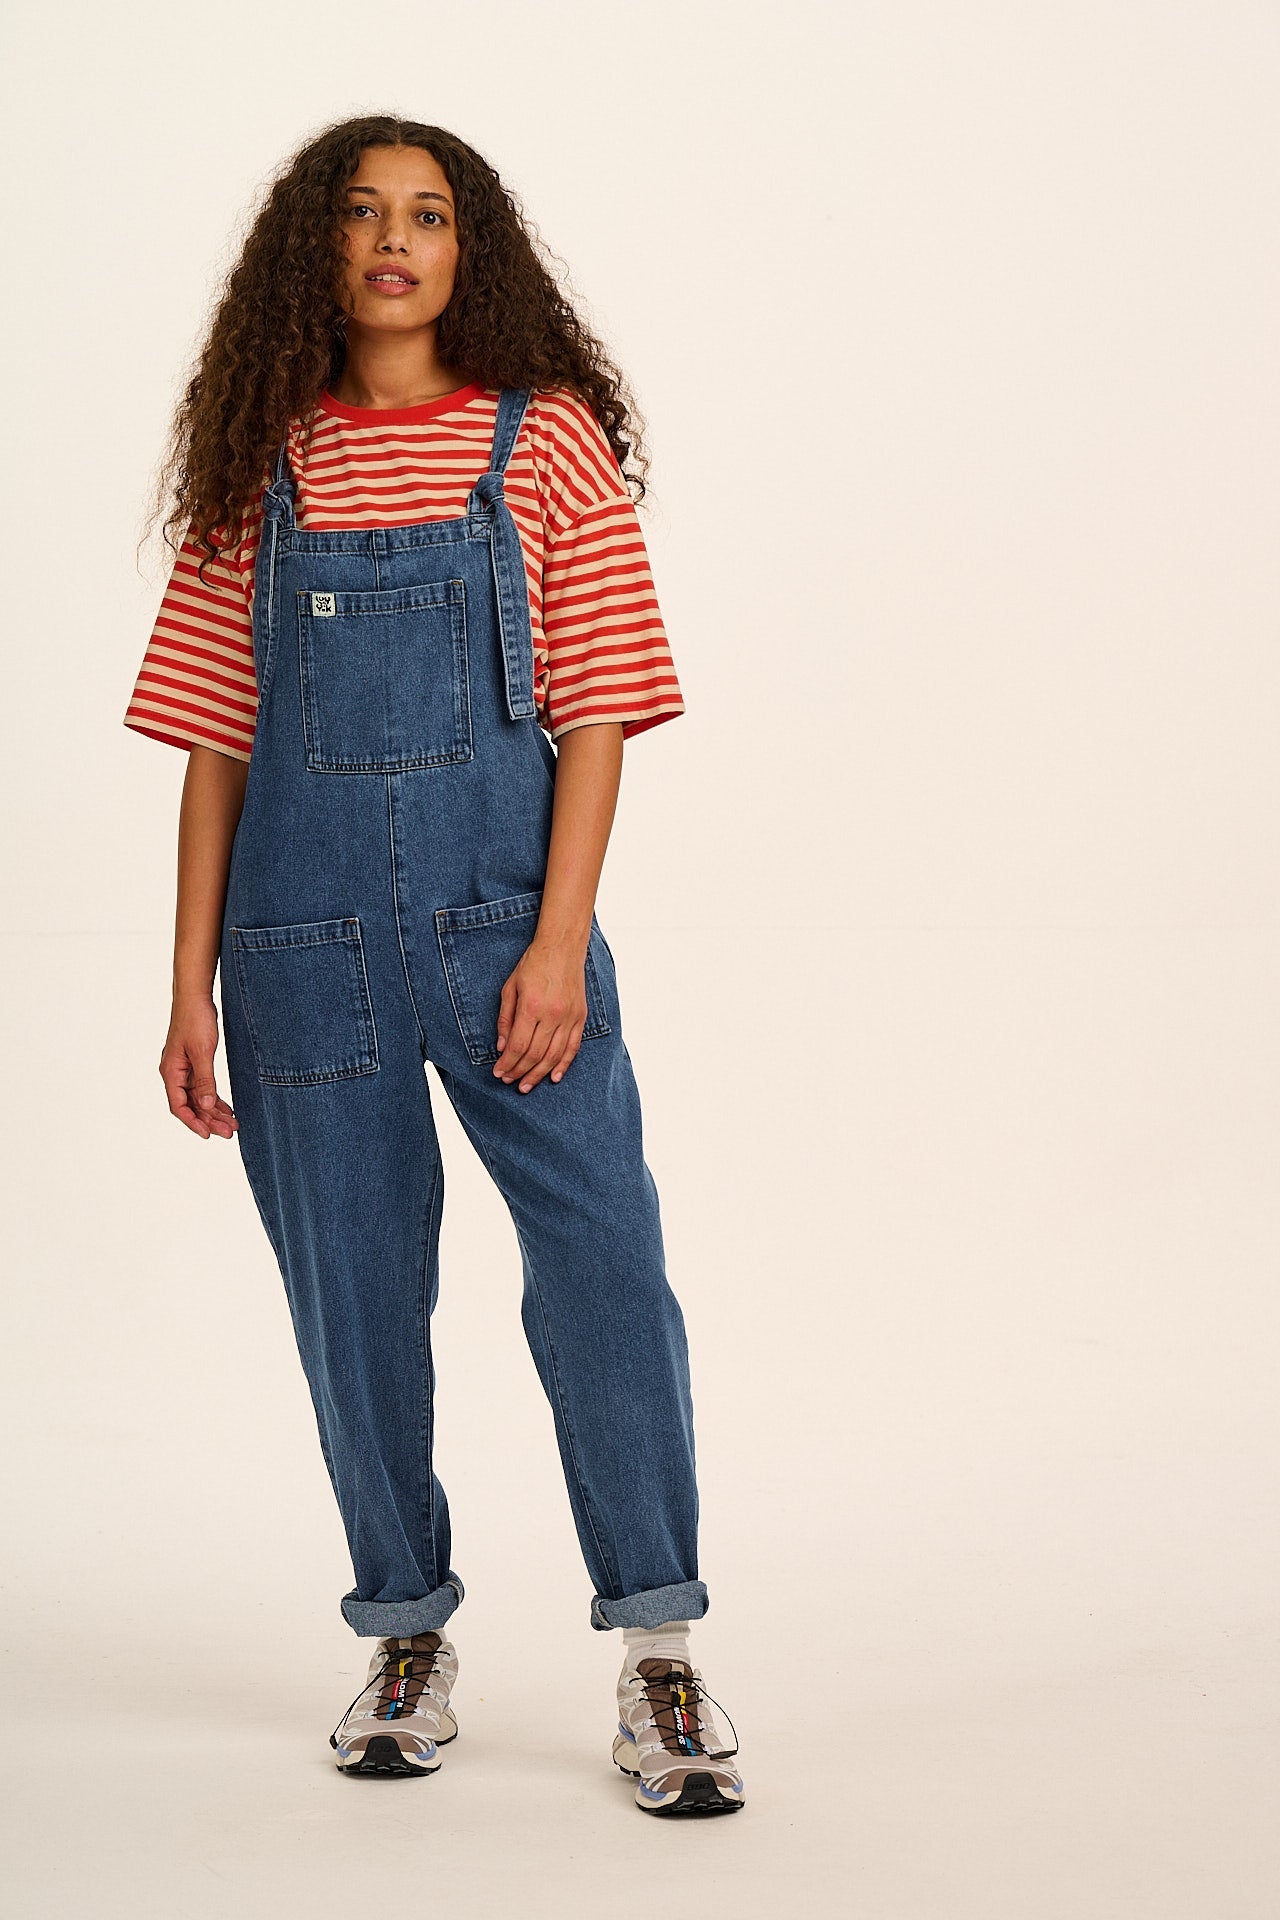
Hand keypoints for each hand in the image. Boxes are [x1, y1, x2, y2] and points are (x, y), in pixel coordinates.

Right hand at [161, 991, 238, 1138]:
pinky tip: (227, 1108)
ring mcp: (184, 1069)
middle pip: (190, 1105)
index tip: (209, 1135)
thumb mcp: (202, 1052)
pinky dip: (215, 1098)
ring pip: (198, 1098)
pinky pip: (203, 1087)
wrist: (195, 996)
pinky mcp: (194, 1063)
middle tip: (230, 1132)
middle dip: (209, 1120)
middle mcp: (175, 1073)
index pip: (179, 1106)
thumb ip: (205, 1080)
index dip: (193, 1122)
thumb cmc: (195, 1019)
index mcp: (171, 1072)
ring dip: (214, 1112)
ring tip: (233, 1124)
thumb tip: (207, 1105)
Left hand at [492, 938, 588, 1092]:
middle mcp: (552, 1014)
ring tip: (526, 1085)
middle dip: (520, 1072)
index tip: (498, 1072)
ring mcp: (569, 1017)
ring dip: (539, 1073)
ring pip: (554, 1055)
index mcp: (531, 1006)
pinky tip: (554, 1076)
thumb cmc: (532, 964)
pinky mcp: (580, 1017)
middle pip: (535, 1054)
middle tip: (509, 1082)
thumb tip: (502, 1047)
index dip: (508, 1063)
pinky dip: (564, 1064)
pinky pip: (573, 1047)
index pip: (518, 1045)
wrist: (562, 947)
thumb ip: (505, 1019)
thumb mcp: (510, 988)